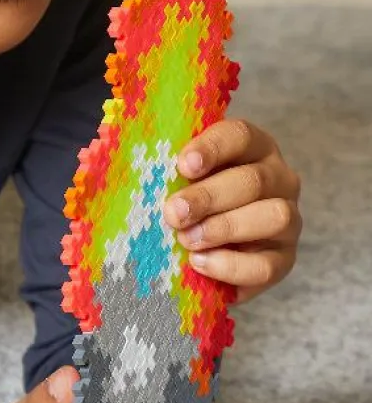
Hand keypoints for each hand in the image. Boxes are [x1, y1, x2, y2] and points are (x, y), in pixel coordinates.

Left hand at [163, 117, 301, 303]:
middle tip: (173, 213)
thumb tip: (114, 168)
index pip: (239, 135)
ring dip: (225, 228)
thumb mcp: (176, 180)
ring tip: (187, 240)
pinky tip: (200, 262)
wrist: (203, 249)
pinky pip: (268, 265)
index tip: (182, 165)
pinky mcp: (284, 259)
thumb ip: (162, 170)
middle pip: (254, 180)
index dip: (211, 148)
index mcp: (252, 148)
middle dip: (209, 197)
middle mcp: (278, 179)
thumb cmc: (186, 203)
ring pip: (274, 217)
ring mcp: (288, 219)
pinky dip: (232, 266)